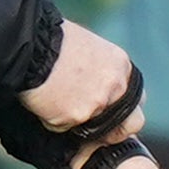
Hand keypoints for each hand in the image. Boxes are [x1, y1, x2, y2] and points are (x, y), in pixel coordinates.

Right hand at [23, 21, 139, 139]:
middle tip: (96, 125)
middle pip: (131, 122)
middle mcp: (116, 86)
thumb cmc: (52, 39)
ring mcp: (98, 104)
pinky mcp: (76, 117)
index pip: (136, 98)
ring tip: (56, 102)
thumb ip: (100, 68)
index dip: (121, 107)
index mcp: (121, 65)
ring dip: (78, 121)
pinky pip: (65, 128)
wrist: (31, 45)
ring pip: (94, 129)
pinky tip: (44, 101)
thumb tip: (95, 81)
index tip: (110, 110)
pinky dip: (53, 120)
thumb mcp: (87, 45)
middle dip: (117, 129)